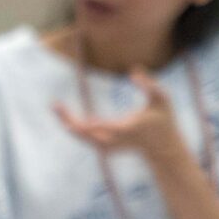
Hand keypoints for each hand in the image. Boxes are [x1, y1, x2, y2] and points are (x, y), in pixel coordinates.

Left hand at [52, 69, 186, 164]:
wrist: (161, 147)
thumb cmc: (163, 119)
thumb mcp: (163, 99)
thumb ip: (150, 85)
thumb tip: (134, 69)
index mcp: (130, 129)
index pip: (111, 128)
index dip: (97, 126)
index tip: (84, 122)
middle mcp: (115, 141)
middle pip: (88, 134)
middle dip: (71, 120)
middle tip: (55, 105)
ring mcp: (109, 147)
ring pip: (83, 137)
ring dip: (67, 121)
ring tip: (55, 106)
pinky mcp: (105, 149)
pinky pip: (85, 139)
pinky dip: (73, 127)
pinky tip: (62, 114)